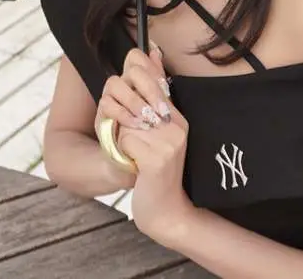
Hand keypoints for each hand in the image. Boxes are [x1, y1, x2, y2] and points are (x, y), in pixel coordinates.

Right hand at [94, 45, 171, 137]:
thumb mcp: (161, 107)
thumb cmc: (151, 131)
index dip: (151, 66)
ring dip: (136, 102)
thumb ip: (159, 83)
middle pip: (132, 69)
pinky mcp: (101, 113)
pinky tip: (138, 125)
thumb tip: (157, 52)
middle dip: (150, 88)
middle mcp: (122, 83)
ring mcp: (109, 96)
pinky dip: (125, 115)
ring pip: (115, 83)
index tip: (166, 87)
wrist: (139, 159)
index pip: (136, 57)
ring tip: (150, 119)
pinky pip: (107, 104)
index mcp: (137, 80)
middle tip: (162, 110)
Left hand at [119, 101, 194, 246]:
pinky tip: (133, 164)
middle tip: (132, 144)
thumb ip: (151, 118)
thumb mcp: (159, 142)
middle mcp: (177, 129)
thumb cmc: (155, 175)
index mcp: (179, 122)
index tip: (132, 122)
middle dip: (126, 124)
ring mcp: (168, 144)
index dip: (134, 101)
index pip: (152, 90)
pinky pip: (126, 140)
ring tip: (135, 156)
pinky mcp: (156, 160)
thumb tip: (135, 90)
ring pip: (128, 123)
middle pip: (136, 106)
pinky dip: (123, 152)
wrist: (165, 212)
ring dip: (123, 139)